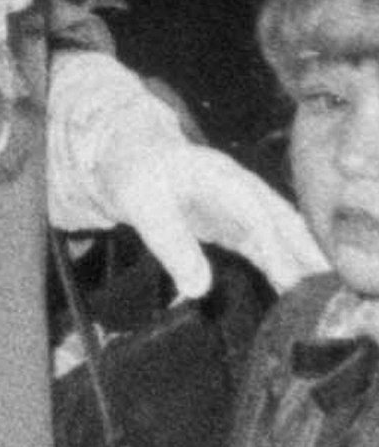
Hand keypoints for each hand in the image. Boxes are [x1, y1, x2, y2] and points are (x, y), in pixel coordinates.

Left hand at [47, 52, 327, 297]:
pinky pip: (267, 248)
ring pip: (280, 233)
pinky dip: (283, 268)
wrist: (127, 156)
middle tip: (328, 289)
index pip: (251, 208)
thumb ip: (169, 241)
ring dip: (301, 261)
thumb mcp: (140, 203)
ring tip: (323, 298)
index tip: (287, 277)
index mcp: (215, 173)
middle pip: (280, 217)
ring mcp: (240, 205)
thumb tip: (198, 287)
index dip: (271, 242)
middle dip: (305, 250)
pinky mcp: (236, 224)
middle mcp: (237, 187)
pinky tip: (296, 295)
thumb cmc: (133, 172)